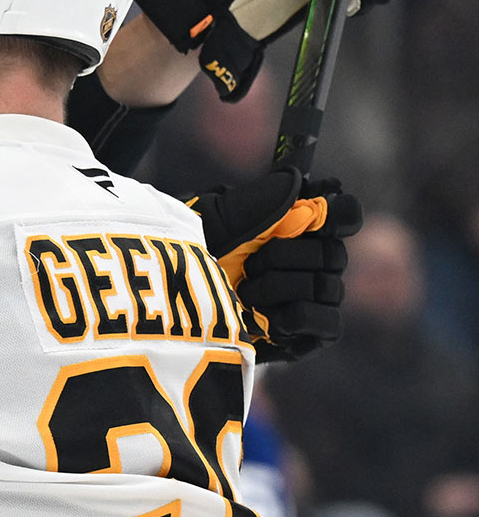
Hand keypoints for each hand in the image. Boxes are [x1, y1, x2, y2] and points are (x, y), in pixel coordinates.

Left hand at [188, 167, 362, 361]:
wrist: (172, 302)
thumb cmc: (196, 255)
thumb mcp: (216, 217)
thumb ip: (258, 197)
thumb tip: (297, 180)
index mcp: (297, 227)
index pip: (344, 213)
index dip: (338, 212)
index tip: (317, 213)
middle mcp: (313, 261)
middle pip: (334, 253)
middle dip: (286, 255)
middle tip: (249, 263)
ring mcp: (314, 299)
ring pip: (327, 287)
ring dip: (280, 287)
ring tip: (244, 291)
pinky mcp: (311, 336)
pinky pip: (328, 323)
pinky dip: (295, 317)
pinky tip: (264, 317)